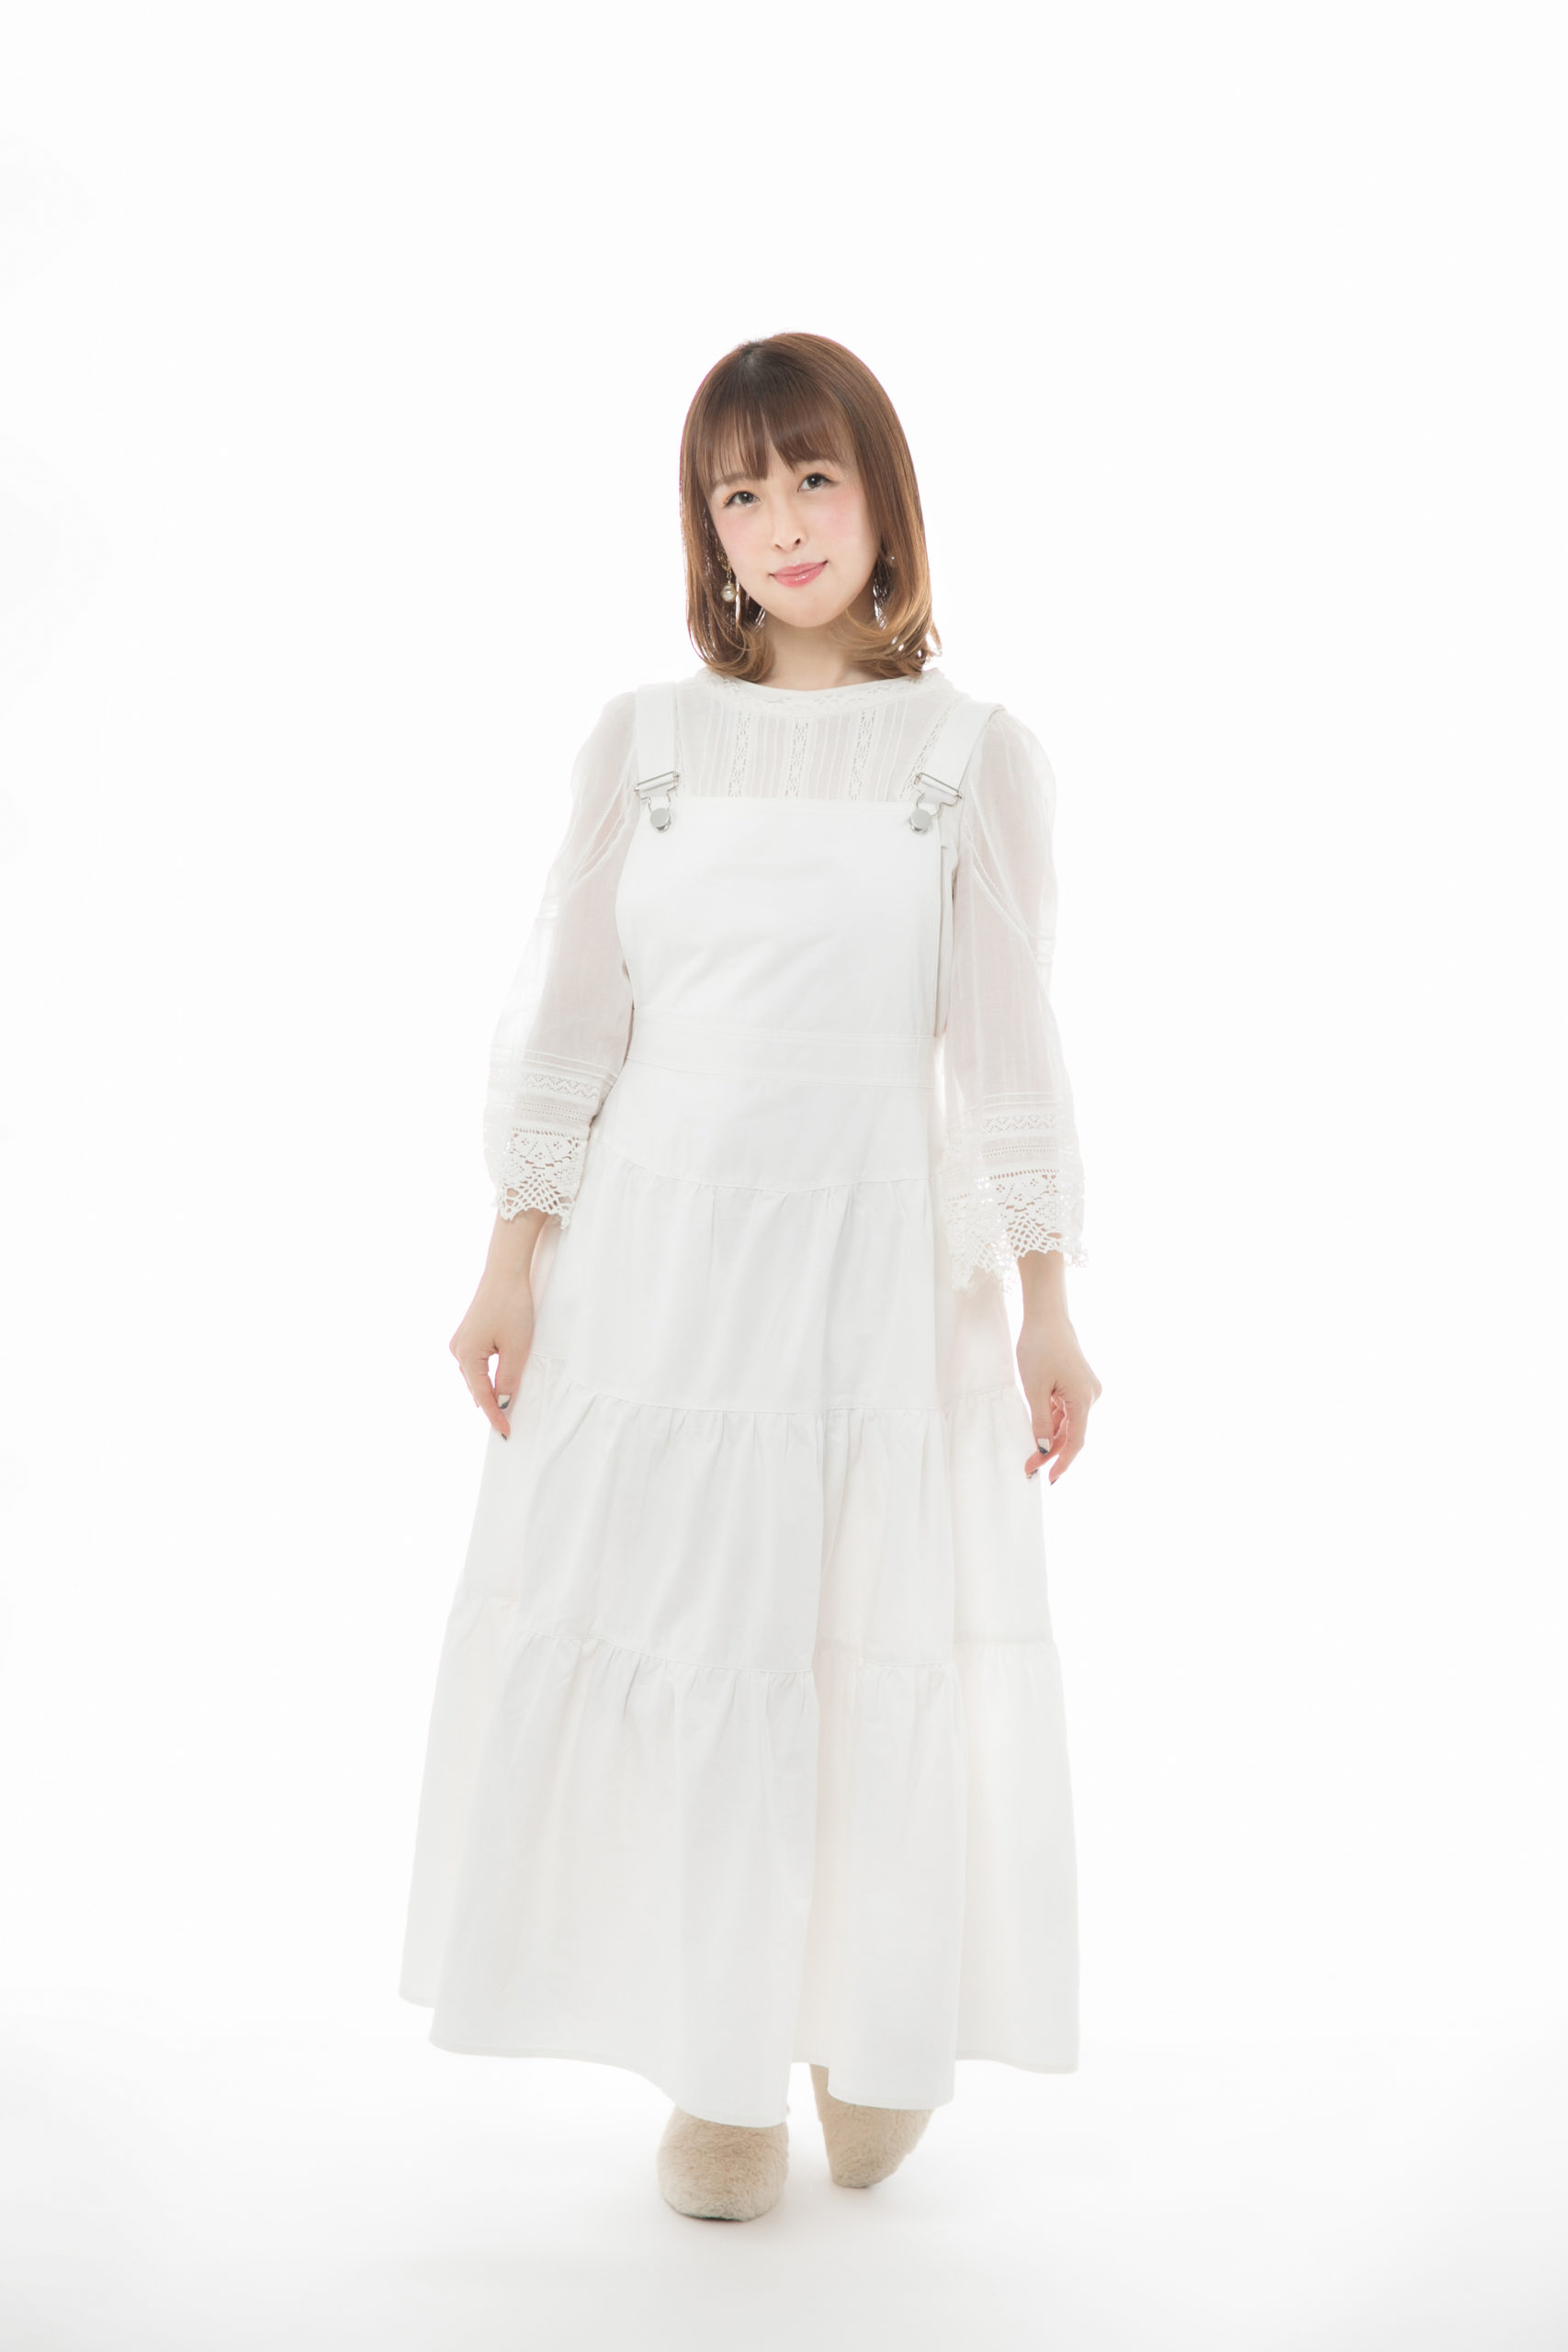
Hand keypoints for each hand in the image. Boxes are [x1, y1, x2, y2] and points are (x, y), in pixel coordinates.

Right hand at [450, 1208, 546, 1438]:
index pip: (483, 1396)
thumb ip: (508, 1378)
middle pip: (475, 1387)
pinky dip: (485, 1375)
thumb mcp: (516, 1348)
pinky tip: (494, 1383)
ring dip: (487, 1391)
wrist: (505, 1273)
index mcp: (467, 1356)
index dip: (496, 1416)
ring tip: (502, 1410)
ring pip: (475, 1376)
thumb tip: (503, 1402)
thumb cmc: (512, 1307)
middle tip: (505, 1427)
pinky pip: (475, 1363)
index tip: (506, 1433)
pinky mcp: (467, 1334)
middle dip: (491, 1405)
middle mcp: (458, 1350)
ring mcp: (460, 1341)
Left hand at [1016, 1308, 1101, 1484]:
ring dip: (1050, 1436)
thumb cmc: (1039, 1347)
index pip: (1076, 1441)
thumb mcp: (1034, 1389)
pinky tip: (1037, 1427)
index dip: (1063, 1462)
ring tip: (1029, 1452)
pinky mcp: (1078, 1383)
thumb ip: (1040, 1423)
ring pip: (1068, 1422)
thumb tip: (1044, 1451)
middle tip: (1028, 1467)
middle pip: (1072, 1433)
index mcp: (1084, 1398)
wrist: (1045, 1315)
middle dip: (1051, 1451)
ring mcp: (1086, 1389)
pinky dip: (1052, 1420)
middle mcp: (1091, 1395)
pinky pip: (1065, 1409)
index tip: (1049, 1480)